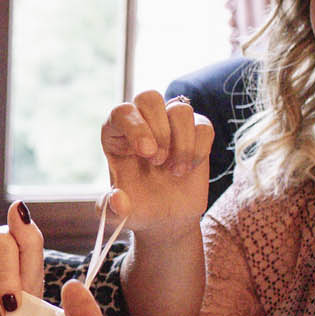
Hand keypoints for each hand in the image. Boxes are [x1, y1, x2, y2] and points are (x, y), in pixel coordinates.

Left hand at [99, 91, 213, 241]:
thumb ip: (111, 210)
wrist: (166, 218)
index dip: (135, 127)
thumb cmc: (139, 209)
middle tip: (158, 162)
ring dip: (181, 143)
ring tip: (175, 171)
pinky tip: (188, 168)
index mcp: (116, 134)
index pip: (121, 111)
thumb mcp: (119, 216)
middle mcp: (142, 122)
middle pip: (149, 97)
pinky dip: (198, 149)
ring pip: (180, 109)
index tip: (146, 153)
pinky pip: (203, 125)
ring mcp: (171, 125)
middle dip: (159, 130)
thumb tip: (117, 199)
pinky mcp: (196, 133)